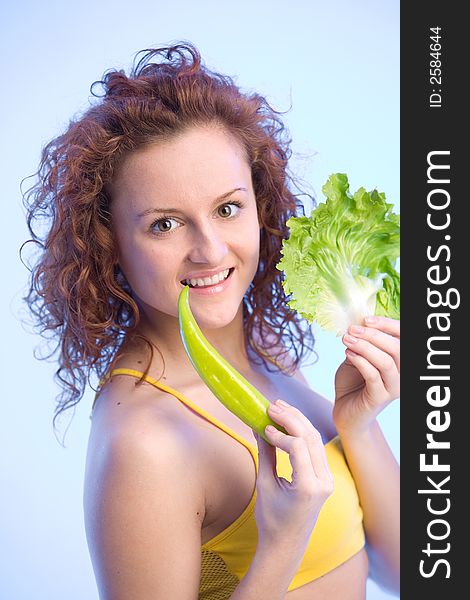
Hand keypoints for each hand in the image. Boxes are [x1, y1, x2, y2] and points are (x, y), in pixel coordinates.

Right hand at [253, 400, 333, 547]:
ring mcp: (328, 479)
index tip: (264, 426)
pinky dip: (302, 432)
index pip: (298, 447)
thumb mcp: (265, 485)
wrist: (286, 544)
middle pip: (310, 438)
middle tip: (272, 406)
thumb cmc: (271, 519)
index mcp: (309, 487)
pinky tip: (289, 421)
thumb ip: (265, 453)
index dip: (280, 433)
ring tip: (280, 407)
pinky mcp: (326, 477)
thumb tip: (259, 425)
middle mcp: (324, 482)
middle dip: (291, 418)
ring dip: (298, 420)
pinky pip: (315, 447)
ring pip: (315, 439)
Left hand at [333, 316, 399, 434]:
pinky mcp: (380, 398)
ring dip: (365, 347)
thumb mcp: (357, 357)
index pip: (403, 338)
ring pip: (386, 362)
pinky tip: (348, 354)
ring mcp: (393, 387)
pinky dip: (360, 361)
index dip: (388, 325)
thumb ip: (362, 343)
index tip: (366, 319)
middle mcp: (402, 374)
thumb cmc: (353, 382)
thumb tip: (358, 324)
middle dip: (374, 335)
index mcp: (400, 361)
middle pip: (397, 349)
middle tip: (353, 330)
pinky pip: (373, 376)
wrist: (345, 411)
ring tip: (346, 340)